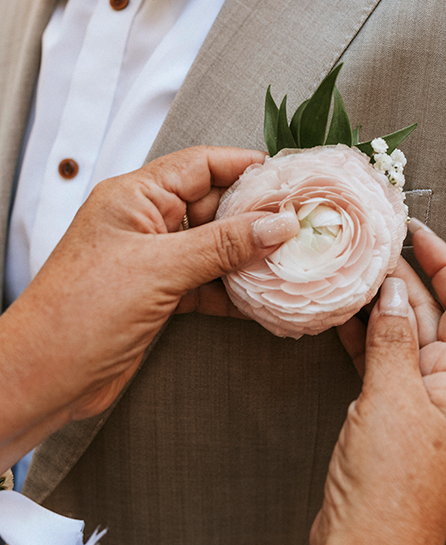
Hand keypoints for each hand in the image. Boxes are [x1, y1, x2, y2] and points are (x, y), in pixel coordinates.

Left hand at [0, 146, 298, 469]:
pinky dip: (234, 289)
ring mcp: (153, 260)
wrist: (43, 378)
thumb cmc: (83, 312)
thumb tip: (279, 224)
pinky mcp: (159, 294)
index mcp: (135, 197)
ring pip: (214, 246)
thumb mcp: (160, 270)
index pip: (200, 165)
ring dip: (249, 255)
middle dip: (256, 215)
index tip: (288, 177)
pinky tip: (264, 296)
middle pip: (213, 205)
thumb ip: (223, 245)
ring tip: (292, 259)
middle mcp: (145, 222)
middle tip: (303, 223)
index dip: (245, 166)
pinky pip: (207, 281)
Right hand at [304, 220, 445, 544]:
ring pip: (401, 338)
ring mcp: (416, 403)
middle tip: (372, 247)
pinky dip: (362, 338)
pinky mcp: (387, 417)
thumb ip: (391, 340)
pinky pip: (379, 363)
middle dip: (404, 280)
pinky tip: (342, 317)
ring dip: (379, 306)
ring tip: (353, 273)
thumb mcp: (391, 399)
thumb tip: (392, 291)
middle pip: (431, 317)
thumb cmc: (391, 487)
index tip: (419, 233)